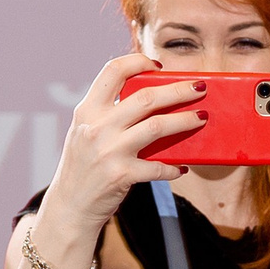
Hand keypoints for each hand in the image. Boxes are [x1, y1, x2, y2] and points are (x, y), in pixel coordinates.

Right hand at [37, 54, 208, 246]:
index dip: (138, 61)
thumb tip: (151, 100)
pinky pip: (157, 167)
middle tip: (199, 88)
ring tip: (201, 117)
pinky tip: (181, 168)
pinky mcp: (121, 175)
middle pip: (146, 97)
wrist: (68, 207)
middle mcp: (97, 127)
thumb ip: (107, 115)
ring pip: (157, 126)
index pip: (113, 71)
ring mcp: (109, 151)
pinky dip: (173, 168)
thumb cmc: (83, 167)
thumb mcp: (85, 133)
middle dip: (178, 90)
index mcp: (87, 110)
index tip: (158, 66)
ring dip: (185, 121)